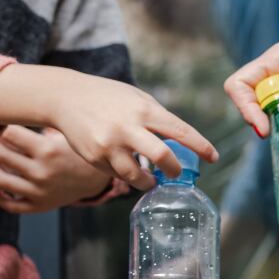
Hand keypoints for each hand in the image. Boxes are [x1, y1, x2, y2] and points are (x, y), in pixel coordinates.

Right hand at [0, 64, 217, 190]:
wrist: (66, 98)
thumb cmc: (108, 97)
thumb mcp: (137, 98)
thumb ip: (157, 118)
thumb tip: (180, 142)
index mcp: (144, 110)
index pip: (180, 131)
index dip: (200, 147)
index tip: (213, 158)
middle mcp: (128, 128)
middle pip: (162, 157)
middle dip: (174, 170)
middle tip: (176, 173)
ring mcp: (110, 145)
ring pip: (137, 177)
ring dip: (149, 182)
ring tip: (152, 180)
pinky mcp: (95, 158)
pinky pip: (117, 175)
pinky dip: (125, 174)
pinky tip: (125, 167)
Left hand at [0, 126, 115, 212]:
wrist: (97, 178)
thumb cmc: (77, 149)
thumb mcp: (66, 131)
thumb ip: (44, 119)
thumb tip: (18, 100)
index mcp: (48, 150)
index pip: (9, 134)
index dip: (1, 127)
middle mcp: (42, 172)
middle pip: (2, 155)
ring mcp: (40, 192)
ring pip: (1, 180)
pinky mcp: (40, 205)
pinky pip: (10, 204)